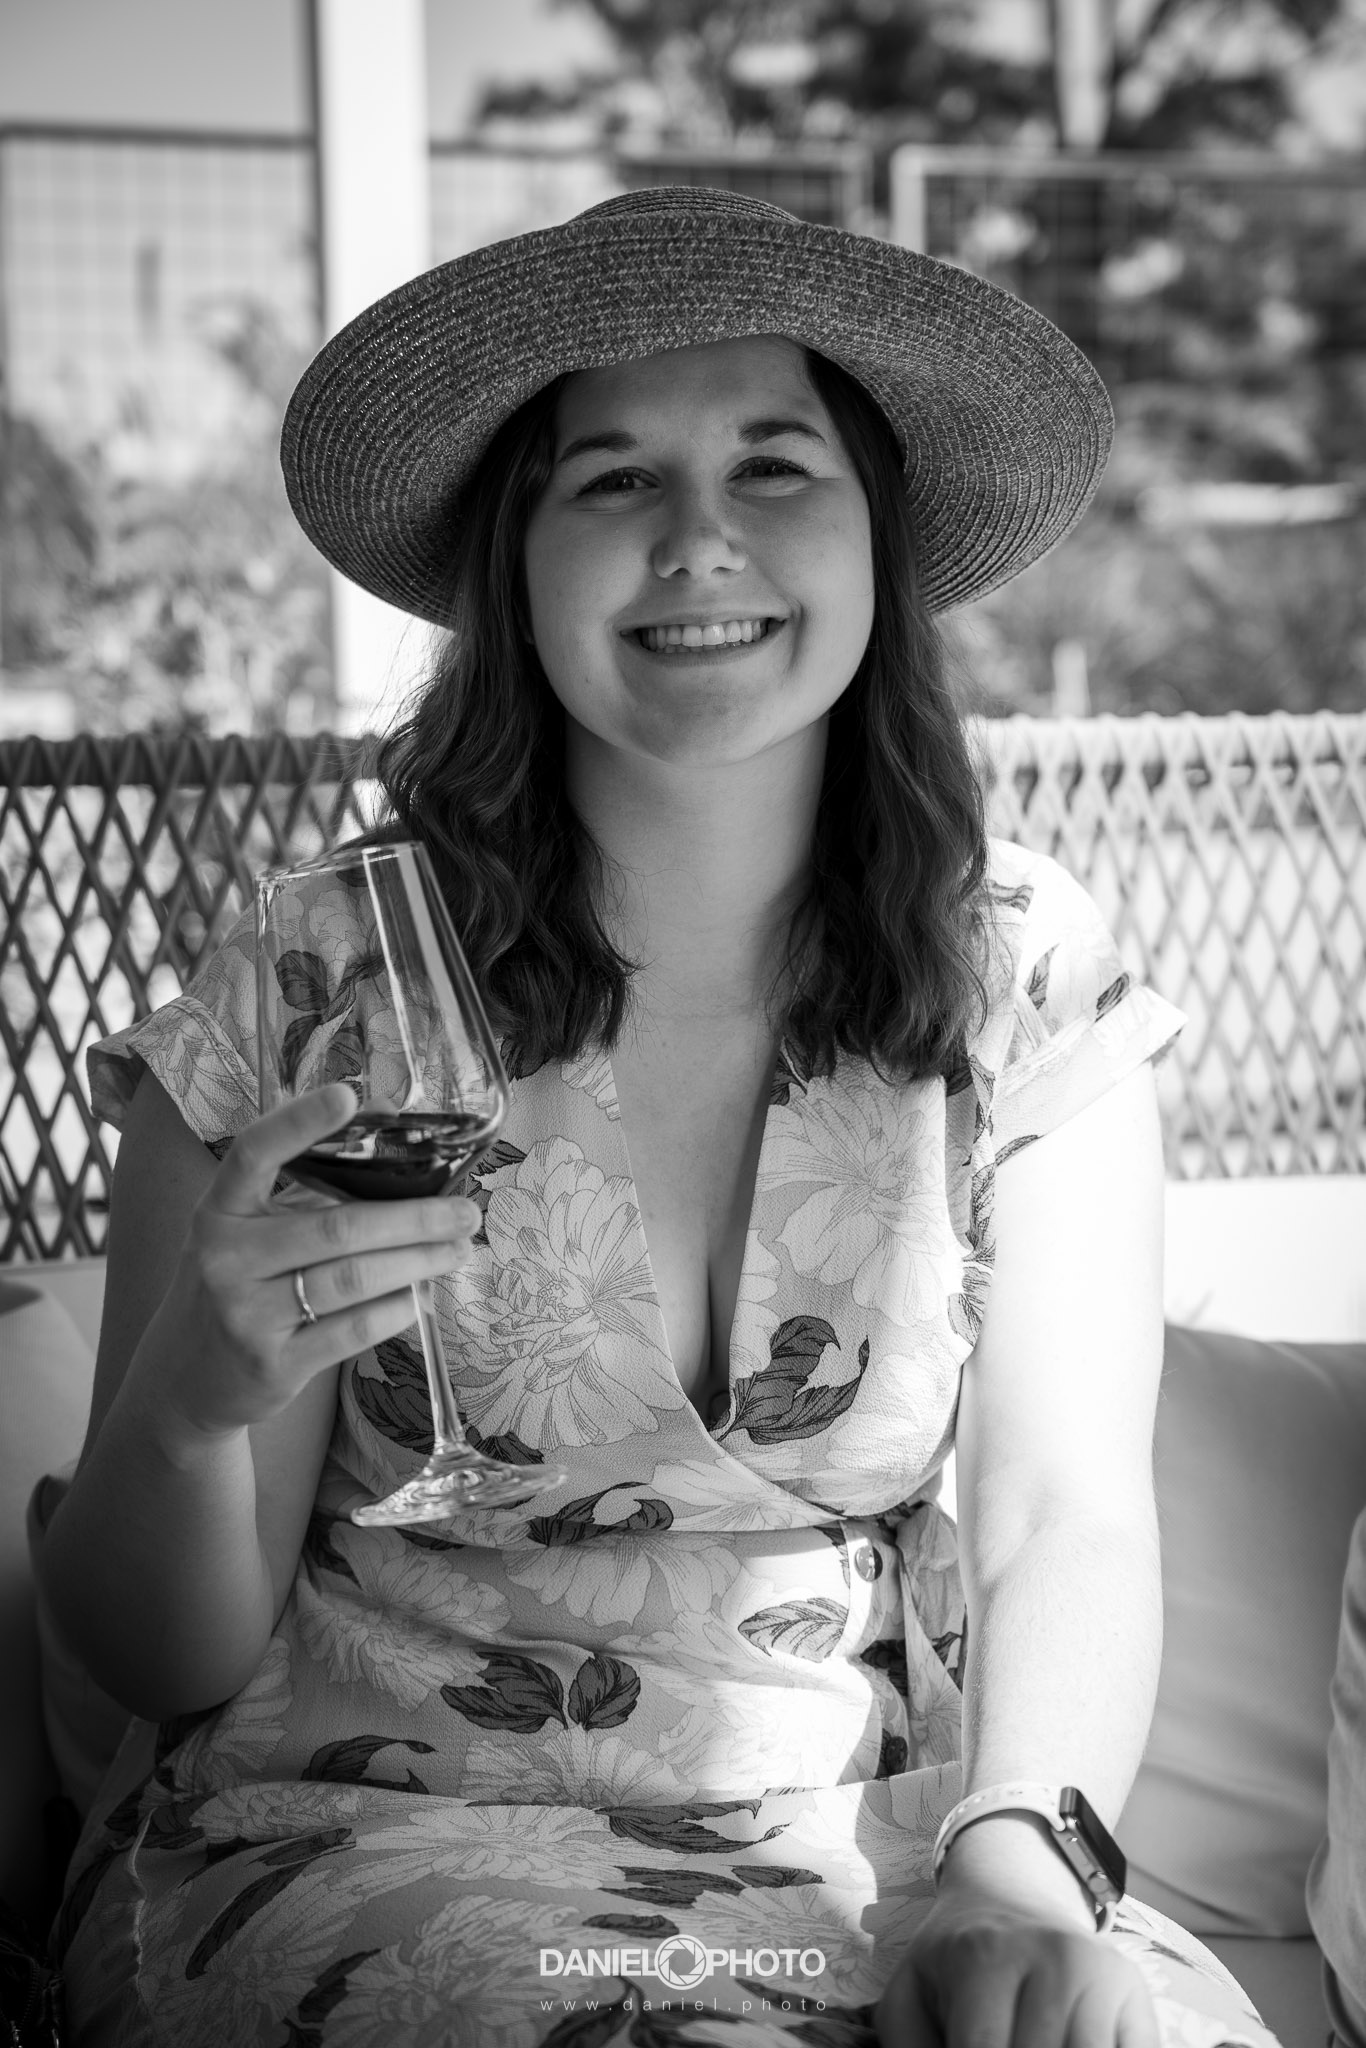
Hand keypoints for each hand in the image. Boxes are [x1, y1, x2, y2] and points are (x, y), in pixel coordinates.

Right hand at [136, 1083, 479, 1439]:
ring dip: (419, 1261)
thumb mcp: (243, 1231)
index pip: (254, 1154)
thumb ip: (302, 1187)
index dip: (300, 1122)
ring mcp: (247, 1316)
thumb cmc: (234, 1286)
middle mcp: (227, 1258)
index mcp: (219, 1211)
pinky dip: (397, 1308)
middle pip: (337, 1228)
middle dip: (414, 1218)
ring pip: (354, 1278)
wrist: (184, 1379)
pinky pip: (353, 1329)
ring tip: (458, 1250)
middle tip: (465, 1211)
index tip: (348, 1095)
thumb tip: (389, 1129)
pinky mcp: (274, 1364)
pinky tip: (421, 1295)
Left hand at [876, 1891, 1158, 2047]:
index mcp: (985, 1957)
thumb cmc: (953, 1961)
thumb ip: (908, 2046)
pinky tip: (1063, 2041)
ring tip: (1024, 2039)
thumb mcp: (911, 1991)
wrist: (1010, 1896)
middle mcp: (1054, 1957)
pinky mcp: (1135, 1990)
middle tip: (1001, 2043)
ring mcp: (1103, 1971)